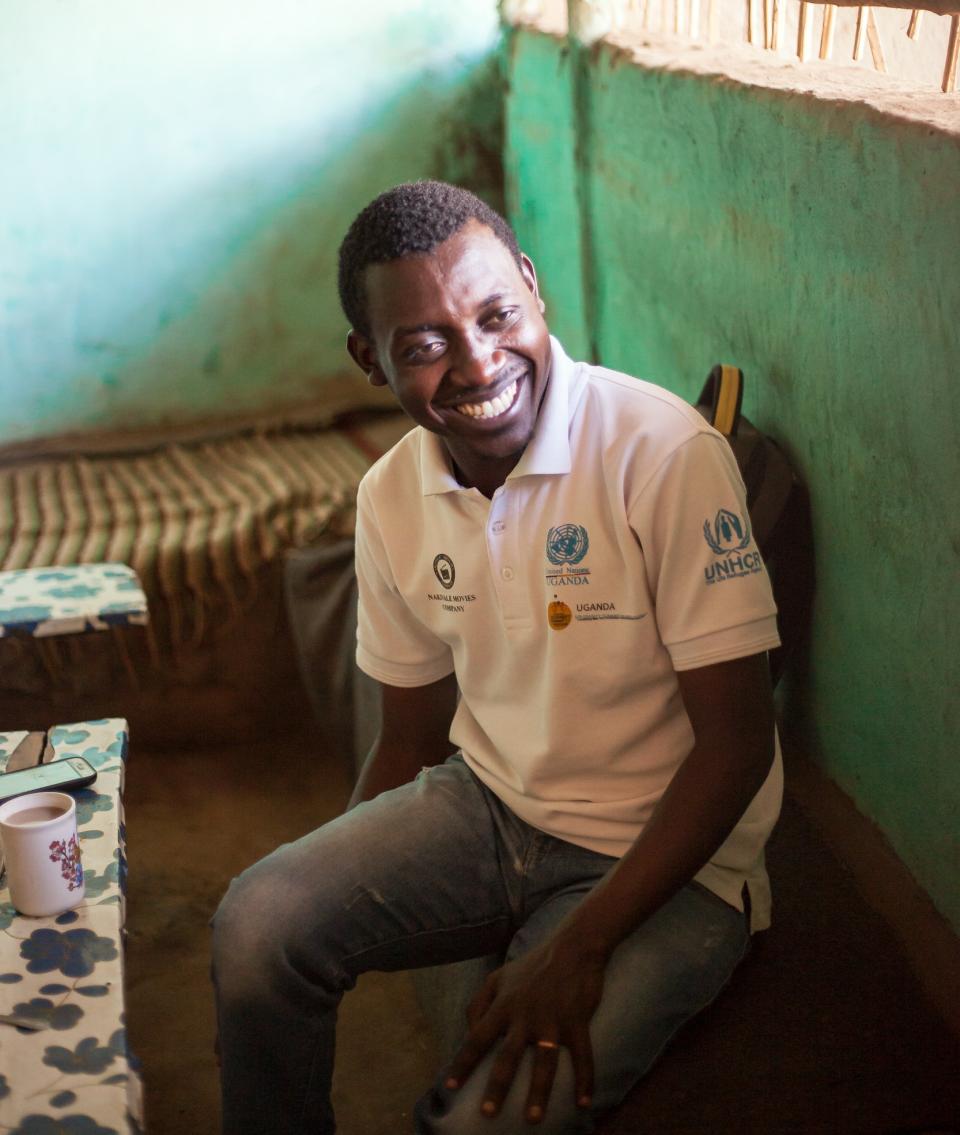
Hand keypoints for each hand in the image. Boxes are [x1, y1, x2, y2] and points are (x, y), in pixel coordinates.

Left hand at [444, 936, 606, 1123]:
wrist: (574, 946)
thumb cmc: (534, 964)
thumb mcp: (499, 976)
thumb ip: (479, 1001)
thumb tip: (469, 1031)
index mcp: (504, 1005)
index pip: (477, 1037)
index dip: (463, 1062)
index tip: (450, 1087)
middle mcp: (525, 1015)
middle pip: (508, 1055)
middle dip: (498, 1085)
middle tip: (488, 1113)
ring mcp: (552, 1020)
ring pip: (545, 1062)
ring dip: (539, 1091)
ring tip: (533, 1118)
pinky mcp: (577, 1022)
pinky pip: (582, 1056)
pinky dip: (585, 1080)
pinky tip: (583, 1103)